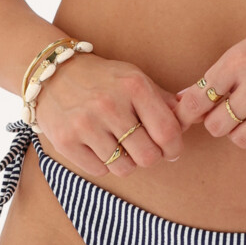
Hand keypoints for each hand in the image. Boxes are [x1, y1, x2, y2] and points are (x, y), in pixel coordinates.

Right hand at [33, 52, 184, 178]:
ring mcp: (86, 124)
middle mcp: (110, 104)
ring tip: (120, 146)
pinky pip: (99, 170)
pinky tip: (99, 146)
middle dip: (152, 157)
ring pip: (124, 168)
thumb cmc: (102, 78)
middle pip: (148, 156)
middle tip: (145, 150)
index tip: (171, 149)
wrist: (52, 74)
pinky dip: (104, 164)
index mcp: (134, 86)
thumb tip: (193, 118)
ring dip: (127, 162)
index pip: (168, 131)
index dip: (174, 147)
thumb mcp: (135, 78)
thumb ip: (164, 101)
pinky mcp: (65, 141)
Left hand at [174, 8, 245, 152]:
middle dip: (219, 121)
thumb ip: (218, 75)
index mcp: (236, 62)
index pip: (196, 103)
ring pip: (241, 139)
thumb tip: (186, 99)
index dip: (192, 112)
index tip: (198, 113)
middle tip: (230, 112)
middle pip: (216, 127)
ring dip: (243, 131)